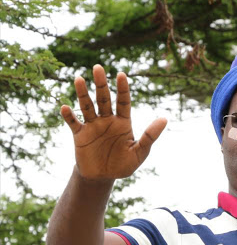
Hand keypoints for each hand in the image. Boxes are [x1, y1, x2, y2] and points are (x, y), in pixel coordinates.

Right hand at [61, 65, 166, 180]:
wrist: (103, 177)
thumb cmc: (123, 164)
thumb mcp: (139, 152)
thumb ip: (150, 136)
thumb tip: (164, 119)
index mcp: (123, 122)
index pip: (123, 102)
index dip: (122, 89)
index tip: (121, 75)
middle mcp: (107, 120)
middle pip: (104, 99)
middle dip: (101, 84)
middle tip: (98, 67)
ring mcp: (92, 126)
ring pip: (87, 106)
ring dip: (83, 94)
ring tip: (79, 79)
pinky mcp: (80, 135)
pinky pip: (73, 123)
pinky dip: (69, 116)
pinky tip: (65, 108)